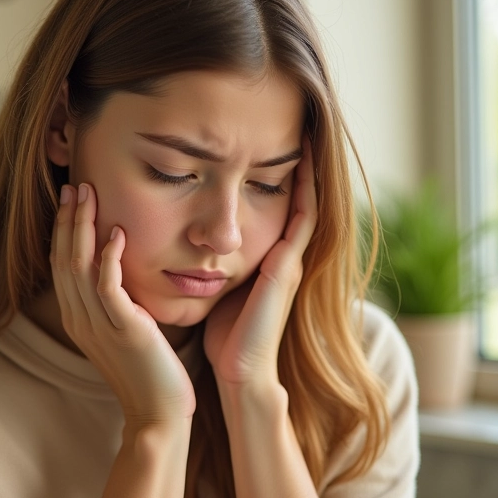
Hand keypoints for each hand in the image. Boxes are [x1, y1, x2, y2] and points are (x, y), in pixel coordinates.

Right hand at [50, 182, 196, 425]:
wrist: (158, 412)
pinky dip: (109, 256)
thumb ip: (113, 301)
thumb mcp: (122, 330)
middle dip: (67, 219)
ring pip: (79, 266)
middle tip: (75, 185)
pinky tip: (117, 232)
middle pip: (63, 259)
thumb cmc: (147, 370)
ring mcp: (99, 325)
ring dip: (82, 227)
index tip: (70, 200)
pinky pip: (108, 285)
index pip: (60, 264)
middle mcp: (80, 319)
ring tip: (89, 194)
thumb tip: (116, 268)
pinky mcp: (124, 329)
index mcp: (77, 318)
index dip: (62, 230)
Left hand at [203, 136, 317, 387]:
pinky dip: (305, 191)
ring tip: (308, 134)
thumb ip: (216, 267)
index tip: (268, 146)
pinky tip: (303, 162)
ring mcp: (290, 260)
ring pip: (305, 203)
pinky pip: (303, 220)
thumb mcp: (220, 290)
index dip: (279, 178)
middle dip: (298, 166)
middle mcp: (285, 256)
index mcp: (269, 260)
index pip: (278, 209)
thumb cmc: (225, 336)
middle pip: (296, 200)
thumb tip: (189, 245)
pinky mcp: (288, 267)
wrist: (240, 369)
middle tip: (300, 128)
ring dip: (307, 171)